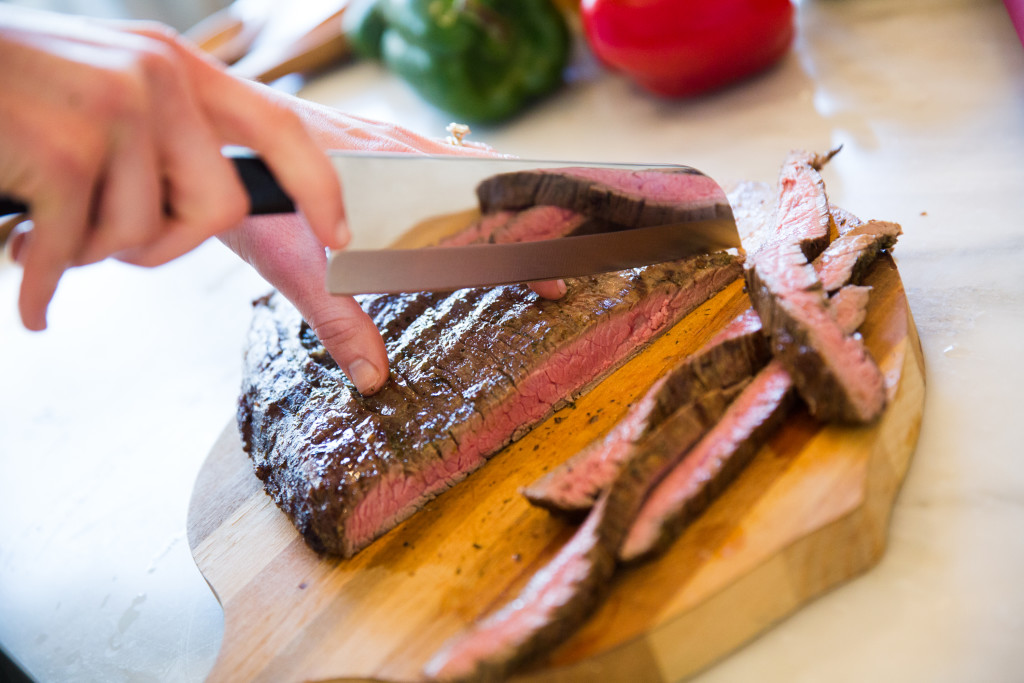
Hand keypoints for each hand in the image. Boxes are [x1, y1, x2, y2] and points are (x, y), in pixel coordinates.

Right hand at [0, 6, 343, 329]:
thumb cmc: (7, 93)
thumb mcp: (99, 96)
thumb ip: (159, 142)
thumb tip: (206, 214)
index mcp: (177, 67)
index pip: (281, 126)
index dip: (318, 186)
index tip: (340, 235)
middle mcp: (158, 77)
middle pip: (220, 209)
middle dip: (163, 245)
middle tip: (103, 240)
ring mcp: (115, 109)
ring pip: (144, 236)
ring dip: (87, 250)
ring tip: (41, 220)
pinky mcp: (67, 149)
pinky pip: (78, 250)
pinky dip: (41, 278)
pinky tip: (20, 267)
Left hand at [219, 97, 565, 394]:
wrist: (204, 136)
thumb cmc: (252, 199)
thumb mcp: (296, 269)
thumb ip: (339, 322)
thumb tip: (375, 378)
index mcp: (400, 183)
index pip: (482, 216)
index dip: (521, 252)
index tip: (550, 282)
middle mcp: (402, 152)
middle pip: (483, 188)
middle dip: (519, 231)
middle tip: (547, 270)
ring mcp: (387, 140)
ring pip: (460, 169)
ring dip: (491, 207)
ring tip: (517, 242)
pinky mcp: (369, 139)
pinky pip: (431, 160)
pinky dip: (457, 188)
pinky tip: (455, 209)